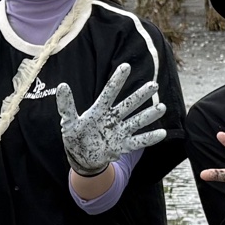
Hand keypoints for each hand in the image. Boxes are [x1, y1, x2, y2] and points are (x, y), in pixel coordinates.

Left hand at [55, 62, 165, 176]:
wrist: (81, 157)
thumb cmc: (75, 136)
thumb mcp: (68, 121)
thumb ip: (66, 106)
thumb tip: (62, 86)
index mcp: (99, 111)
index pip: (109, 93)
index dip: (117, 80)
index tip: (126, 66)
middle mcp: (112, 119)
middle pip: (128, 105)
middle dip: (140, 96)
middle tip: (153, 85)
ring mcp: (119, 132)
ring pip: (136, 121)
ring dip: (148, 116)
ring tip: (161, 108)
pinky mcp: (122, 146)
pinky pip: (138, 142)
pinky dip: (149, 138)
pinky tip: (162, 133)